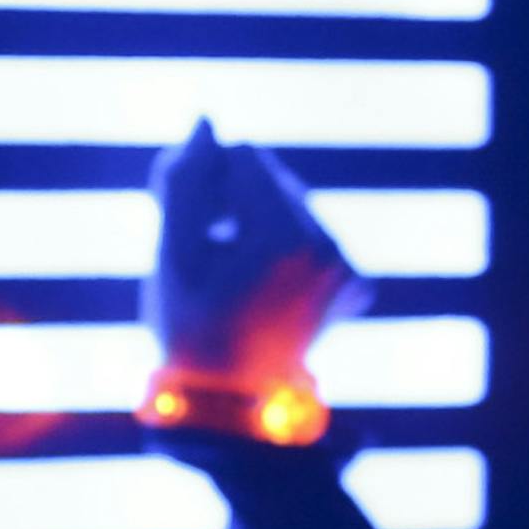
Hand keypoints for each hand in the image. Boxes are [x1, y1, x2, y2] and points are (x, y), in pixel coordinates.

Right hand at [143, 118, 372, 379]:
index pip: (245, 156)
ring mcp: (347, 269)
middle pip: (274, 177)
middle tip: (213, 252)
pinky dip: (285, 246)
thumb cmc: (192, 326)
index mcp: (286, 238)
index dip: (209, 181)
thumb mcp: (173, 250)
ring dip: (259, 221)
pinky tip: (262, 283)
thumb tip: (205, 123)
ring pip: (294, 205)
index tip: (195, 227)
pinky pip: (313, 235)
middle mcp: (330, 248)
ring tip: (235, 271)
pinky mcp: (355, 283)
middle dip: (236, 199)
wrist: (236, 405)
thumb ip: (185, 181)